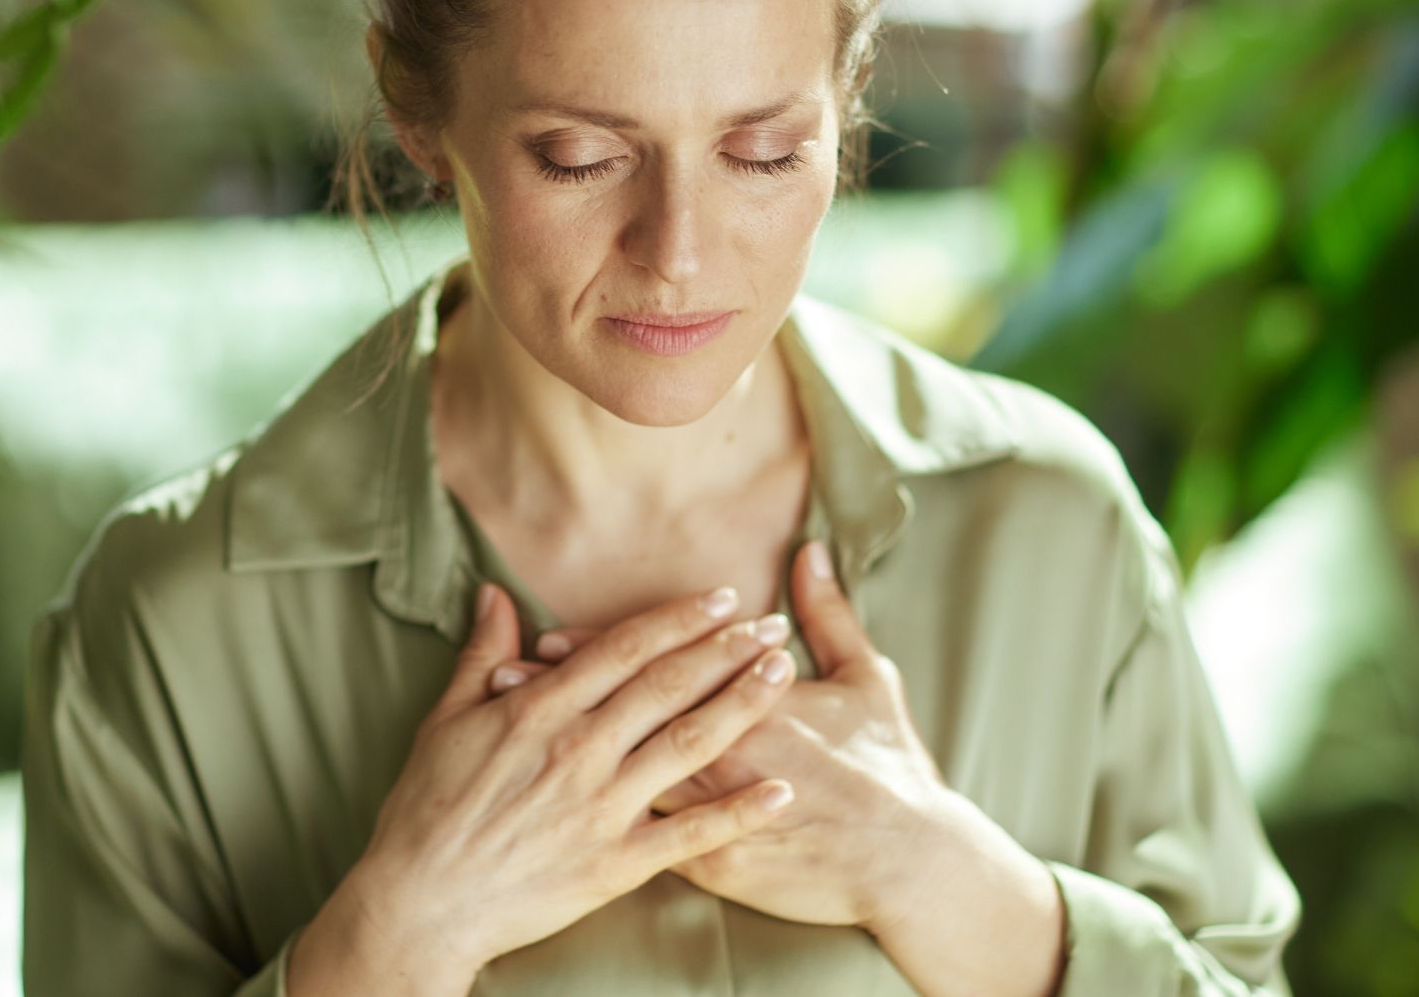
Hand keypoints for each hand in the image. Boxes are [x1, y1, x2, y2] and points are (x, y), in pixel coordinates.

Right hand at [350, 581, 800, 973]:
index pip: (624, 649)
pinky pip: (689, 834)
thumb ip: (482, 654)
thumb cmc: (426, 809)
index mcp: (539, 710)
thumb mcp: (443, 720)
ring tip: (783, 675)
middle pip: (668, 686)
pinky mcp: (614, 863)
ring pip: (687, 744)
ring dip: (742, 705)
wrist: (420, 903)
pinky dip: (739, 813)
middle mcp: (579, 750)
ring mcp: (601, 807)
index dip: (677, 619)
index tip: (721, 596)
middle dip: (726, 649)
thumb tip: (496, 593)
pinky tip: (782, 792)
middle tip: (772, 624)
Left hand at [485, 540, 952, 929]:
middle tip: (505, 672)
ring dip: (566, 754)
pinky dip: (599, 823)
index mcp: (748, 702)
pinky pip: (649, 843)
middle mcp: (720, 753)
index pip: (657, 666)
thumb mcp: (866, 677)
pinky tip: (555, 811)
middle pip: (623, 717)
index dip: (598, 650)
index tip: (549, 635)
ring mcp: (713, 814)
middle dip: (561, 695)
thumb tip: (811, 552)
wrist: (912, 862)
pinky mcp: (714, 865)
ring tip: (511, 730)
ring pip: (619, 776)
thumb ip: (830, 614)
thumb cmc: (891, 768)